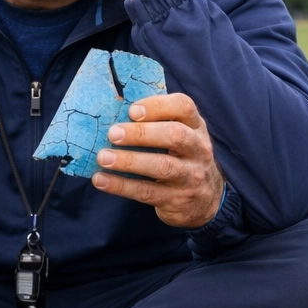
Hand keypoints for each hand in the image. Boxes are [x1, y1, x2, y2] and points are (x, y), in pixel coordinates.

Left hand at [92, 93, 224, 228]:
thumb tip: (114, 114)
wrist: (206, 201)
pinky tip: (101, 180)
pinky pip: (147, 192)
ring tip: (103, 157)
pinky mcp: (177, 199)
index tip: (132, 110)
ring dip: (129, 161)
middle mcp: (198, 150)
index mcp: (196, 127)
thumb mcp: (182, 137)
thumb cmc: (183, 160)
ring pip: (162, 166)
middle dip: (141, 133)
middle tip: (113, 134)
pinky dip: (121, 186)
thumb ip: (159, 124)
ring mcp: (190, 176)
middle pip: (175, 135)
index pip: (183, 107)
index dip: (157, 106)